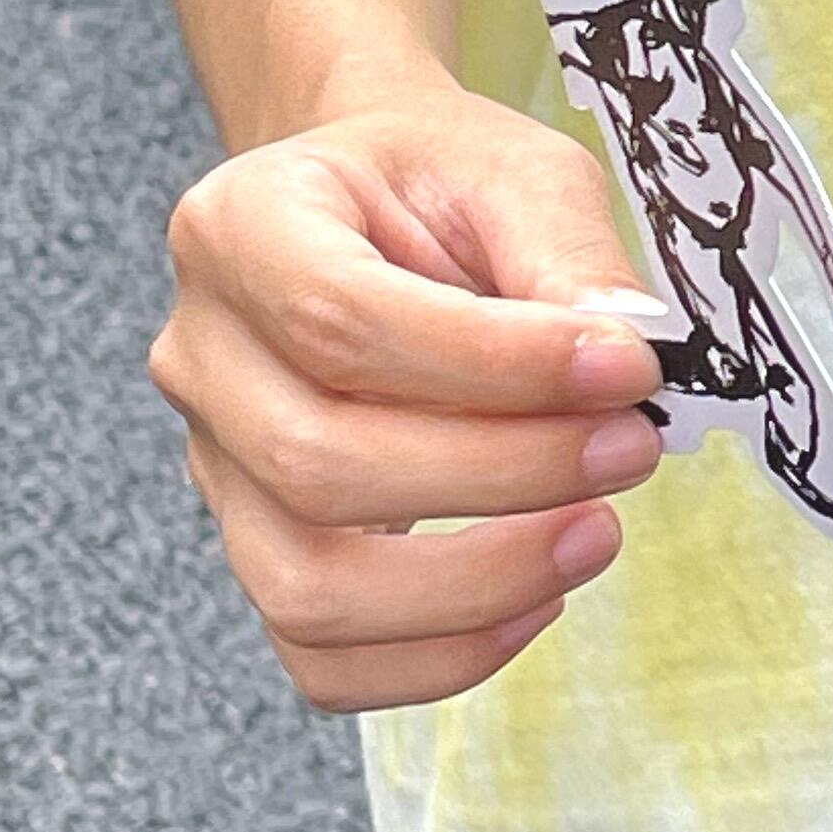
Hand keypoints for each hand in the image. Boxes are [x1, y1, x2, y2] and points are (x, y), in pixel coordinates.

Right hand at [150, 78, 670, 712]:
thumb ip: (568, 257)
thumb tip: (627, 352)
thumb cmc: (437, 185)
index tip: (625, 368)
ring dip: (475, 584)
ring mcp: (216, 467)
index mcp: (240, 229)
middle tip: (630, 447)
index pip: (339, 321)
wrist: (376, 211)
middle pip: (316, 463)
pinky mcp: (259, 549)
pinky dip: (440, 655)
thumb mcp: (515, 173)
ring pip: (307, 585)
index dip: (494, 366)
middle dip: (502, 475)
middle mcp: (202, 355)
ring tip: (595, 533)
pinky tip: (536, 595)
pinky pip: (322, 658)